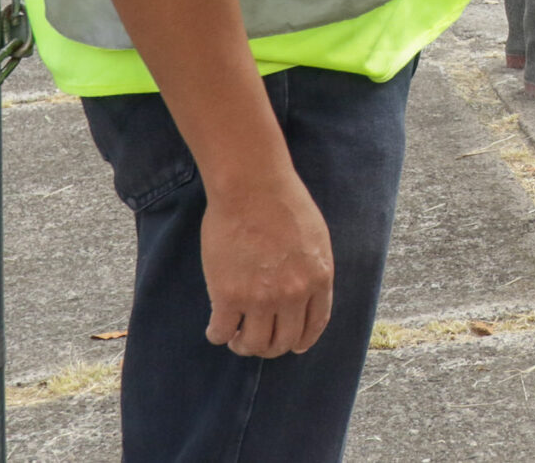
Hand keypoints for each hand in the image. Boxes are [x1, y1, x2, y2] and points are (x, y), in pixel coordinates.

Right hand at [200, 171, 333, 357]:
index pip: (315, 325)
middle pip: (284, 341)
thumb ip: (313, 269)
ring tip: (236, 338)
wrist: (252, 187)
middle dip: (271, 346)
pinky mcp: (228, 296)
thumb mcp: (315, 238)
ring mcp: (260, 299)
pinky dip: (217, 335)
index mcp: (319, 279)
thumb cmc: (283, 202)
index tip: (294, 345)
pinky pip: (221, 332)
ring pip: (253, 345)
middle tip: (257, 340)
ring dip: (244, 346)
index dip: (302, 340)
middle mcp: (293, 295)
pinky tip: (216, 328)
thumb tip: (306, 293)